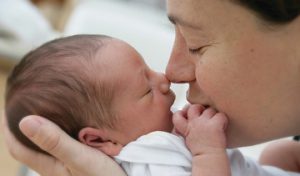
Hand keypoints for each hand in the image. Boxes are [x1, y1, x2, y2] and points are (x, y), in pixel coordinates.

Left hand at [3, 115, 125, 175]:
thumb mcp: (79, 158)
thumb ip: (55, 142)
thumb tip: (24, 121)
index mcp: (50, 166)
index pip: (18, 148)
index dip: (7, 129)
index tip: (8, 108)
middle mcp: (56, 166)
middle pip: (31, 146)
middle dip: (24, 127)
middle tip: (27, 105)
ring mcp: (69, 165)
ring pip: (49, 145)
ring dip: (44, 129)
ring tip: (47, 110)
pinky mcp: (82, 162)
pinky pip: (65, 145)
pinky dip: (61, 132)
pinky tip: (72, 125)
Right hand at [173, 105, 227, 155]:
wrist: (208, 159)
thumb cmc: (200, 150)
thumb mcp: (187, 139)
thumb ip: (185, 129)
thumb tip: (188, 118)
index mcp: (185, 128)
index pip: (177, 114)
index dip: (183, 112)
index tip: (188, 116)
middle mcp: (194, 123)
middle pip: (194, 107)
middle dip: (199, 109)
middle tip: (204, 116)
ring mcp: (204, 123)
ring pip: (209, 109)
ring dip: (213, 114)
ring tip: (214, 123)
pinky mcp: (215, 125)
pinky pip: (220, 115)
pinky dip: (223, 119)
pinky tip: (222, 126)